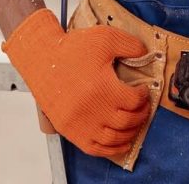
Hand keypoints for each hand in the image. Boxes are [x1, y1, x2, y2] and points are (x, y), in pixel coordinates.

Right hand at [2, 9, 149, 156]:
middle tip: (143, 108)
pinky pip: (95, 149)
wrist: (42, 59)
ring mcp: (81, 124)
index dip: (143, 96)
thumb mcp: (105, 37)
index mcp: (103, 88)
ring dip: (130, 133)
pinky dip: (111, 150)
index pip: (134, 101)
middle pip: (127, 121)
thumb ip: (130, 45)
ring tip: (135, 123)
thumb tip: (145, 54)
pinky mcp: (70, 131)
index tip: (143, 91)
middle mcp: (93, 110)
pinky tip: (120, 143)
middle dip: (140, 115)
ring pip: (114, 138)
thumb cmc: (72, 48)